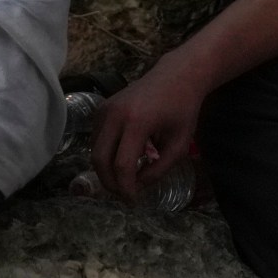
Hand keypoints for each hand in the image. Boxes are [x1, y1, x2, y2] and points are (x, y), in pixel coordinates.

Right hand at [90, 58, 205, 201]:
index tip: (133, 201)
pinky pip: (96, 139)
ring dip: (106, 169)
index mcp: (137, 123)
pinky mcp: (100, 109)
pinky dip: (106, 153)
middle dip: (109, 182)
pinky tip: (122, 157)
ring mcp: (104, 110)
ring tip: (123, 178)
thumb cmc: (183, 109)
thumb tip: (138, 185)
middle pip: (100, 159)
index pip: (122, 164)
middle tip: (123, 194)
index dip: (126, 187)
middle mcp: (114, 115)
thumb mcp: (180, 143)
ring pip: (94, 150)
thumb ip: (160, 168)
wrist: (175, 76)